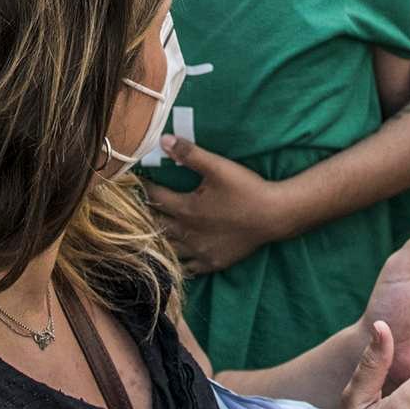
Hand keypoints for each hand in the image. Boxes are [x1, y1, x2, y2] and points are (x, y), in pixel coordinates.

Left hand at [144, 136, 290, 274]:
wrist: (274, 216)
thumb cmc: (246, 189)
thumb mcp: (218, 167)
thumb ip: (190, 154)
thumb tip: (162, 140)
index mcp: (186, 209)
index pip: (155, 198)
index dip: (144, 187)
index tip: (135, 181)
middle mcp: (188, 234)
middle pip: (156, 225)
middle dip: (145, 214)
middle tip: (135, 206)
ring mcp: (200, 252)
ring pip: (168, 249)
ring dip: (157, 239)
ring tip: (149, 232)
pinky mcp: (212, 262)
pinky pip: (187, 268)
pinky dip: (177, 261)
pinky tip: (174, 256)